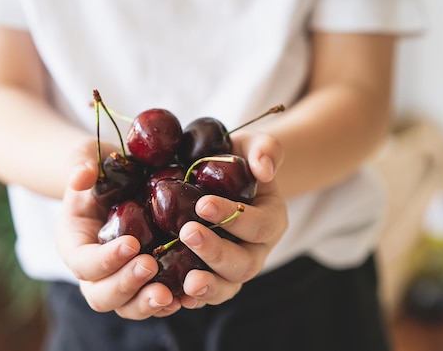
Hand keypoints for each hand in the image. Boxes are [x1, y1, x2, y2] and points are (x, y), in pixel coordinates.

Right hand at [55, 139, 180, 319]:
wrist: (120, 178)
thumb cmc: (100, 168)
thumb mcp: (85, 158)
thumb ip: (79, 164)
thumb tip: (82, 175)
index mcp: (74, 244)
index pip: (83, 263)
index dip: (105, 259)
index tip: (132, 243)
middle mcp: (94, 269)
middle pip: (101, 295)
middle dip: (126, 285)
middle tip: (151, 266)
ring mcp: (120, 278)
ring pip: (128, 306)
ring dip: (148, 304)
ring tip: (171, 295)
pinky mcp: (146, 280)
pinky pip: (153, 301)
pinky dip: (170, 302)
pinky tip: (189, 296)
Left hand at [176, 131, 286, 308]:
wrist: (222, 176)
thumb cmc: (238, 158)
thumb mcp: (254, 145)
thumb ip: (265, 149)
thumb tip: (265, 169)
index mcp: (271, 220)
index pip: (258, 226)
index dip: (234, 218)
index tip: (203, 204)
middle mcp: (256, 251)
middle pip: (244, 264)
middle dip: (216, 252)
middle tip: (187, 232)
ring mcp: (232, 267)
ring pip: (227, 287)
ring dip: (207, 287)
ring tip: (186, 283)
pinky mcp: (209, 275)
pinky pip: (203, 294)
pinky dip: (189, 298)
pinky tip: (171, 296)